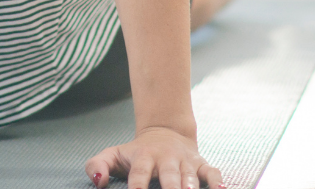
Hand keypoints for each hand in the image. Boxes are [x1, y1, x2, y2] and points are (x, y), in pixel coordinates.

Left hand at [86, 126, 223, 188]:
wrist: (165, 131)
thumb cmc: (135, 153)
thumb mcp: (114, 154)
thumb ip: (97, 165)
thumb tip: (98, 181)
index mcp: (144, 157)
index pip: (139, 173)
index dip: (138, 185)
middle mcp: (166, 158)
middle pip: (169, 175)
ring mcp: (185, 161)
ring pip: (190, 175)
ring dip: (191, 186)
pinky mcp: (200, 164)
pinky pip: (211, 172)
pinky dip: (217, 181)